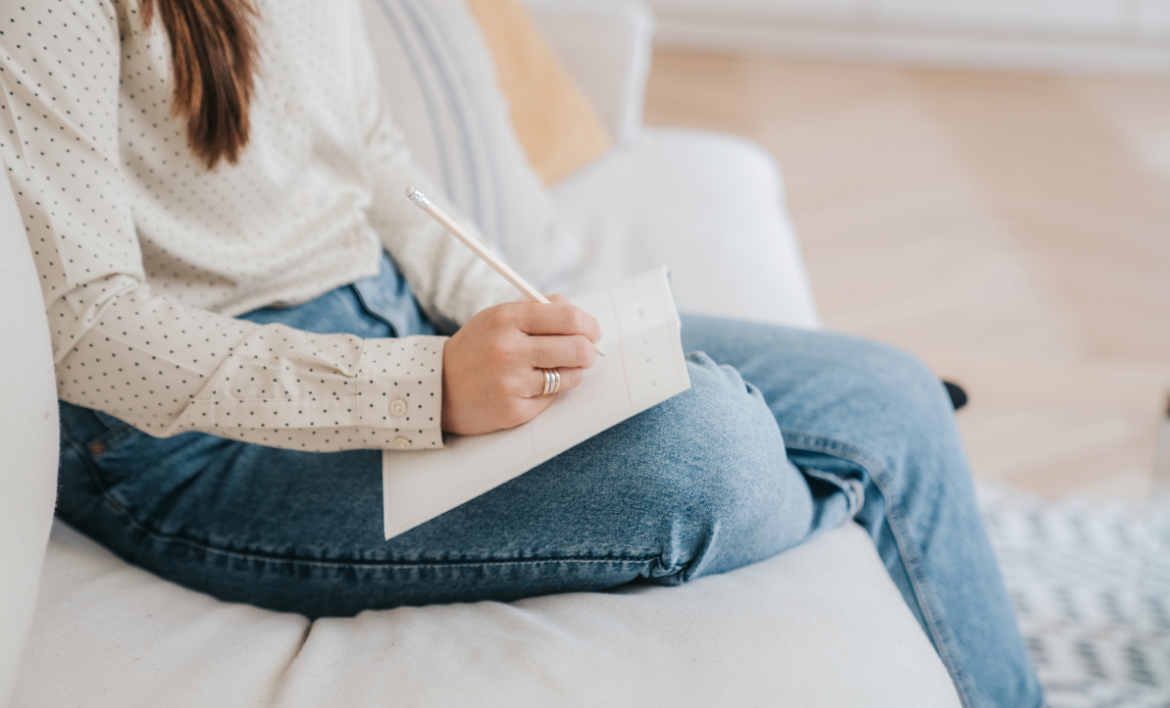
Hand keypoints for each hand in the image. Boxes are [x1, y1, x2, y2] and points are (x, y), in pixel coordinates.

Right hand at [441, 295, 600, 434]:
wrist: (439, 388)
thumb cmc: (478, 347)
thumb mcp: (498, 316)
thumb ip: (539, 309)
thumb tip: (579, 317)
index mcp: (506, 319)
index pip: (568, 318)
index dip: (589, 325)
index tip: (591, 331)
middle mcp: (508, 350)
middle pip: (577, 349)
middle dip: (588, 351)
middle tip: (584, 352)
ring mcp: (511, 383)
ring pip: (571, 376)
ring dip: (571, 372)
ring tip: (554, 368)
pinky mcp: (514, 410)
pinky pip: (553, 398)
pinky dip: (550, 391)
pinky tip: (530, 386)